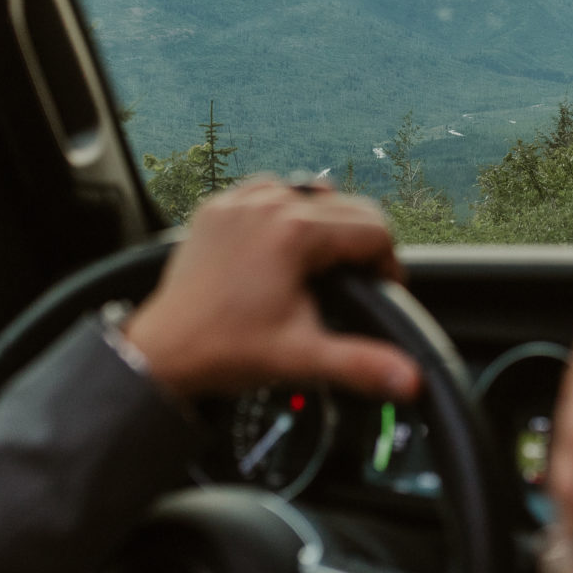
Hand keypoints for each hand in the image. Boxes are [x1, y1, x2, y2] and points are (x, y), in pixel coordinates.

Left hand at [123, 180, 420, 400]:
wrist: (161, 351)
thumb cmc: (225, 350)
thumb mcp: (301, 358)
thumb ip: (362, 364)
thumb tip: (411, 380)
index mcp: (295, 232)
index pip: (372, 229)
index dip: (388, 263)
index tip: (383, 289)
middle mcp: (268, 204)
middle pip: (346, 206)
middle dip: (361, 243)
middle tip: (358, 282)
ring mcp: (239, 201)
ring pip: (308, 193)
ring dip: (325, 224)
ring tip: (321, 265)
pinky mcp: (217, 207)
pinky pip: (267, 192)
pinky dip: (284, 212)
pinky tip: (282, 246)